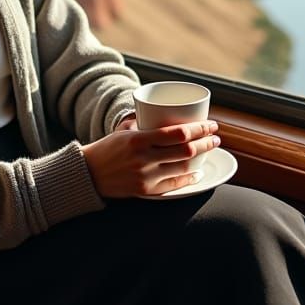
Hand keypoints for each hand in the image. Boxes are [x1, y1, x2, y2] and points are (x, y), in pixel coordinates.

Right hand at [81, 120, 220, 197]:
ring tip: (210, 150)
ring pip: (182, 167)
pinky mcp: (145, 191)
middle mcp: (144, 158)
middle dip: (206, 142)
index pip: (178, 133)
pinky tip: (197, 172)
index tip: (211, 124)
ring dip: (201, 158)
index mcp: (139, 139)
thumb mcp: (124, 130)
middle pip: (185, 151)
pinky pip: (173, 184)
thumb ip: (145, 123)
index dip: (199, 129)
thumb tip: (165, 113)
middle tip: (215, 137)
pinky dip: (188, 178)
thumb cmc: (107, 148)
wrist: (89, 174)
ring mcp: (145, 176)